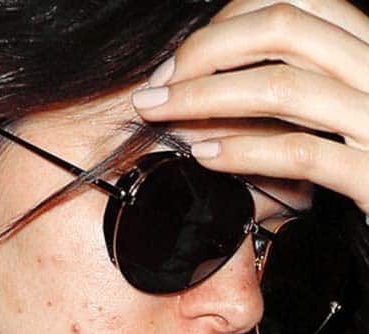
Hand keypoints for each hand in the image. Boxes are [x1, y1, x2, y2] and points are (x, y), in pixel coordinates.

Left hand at [131, 0, 368, 215]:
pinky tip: (202, 156)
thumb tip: (213, 74)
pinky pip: (301, 151)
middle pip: (283, 30)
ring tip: (160, 115)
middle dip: (203, 54)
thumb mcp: (340, 108)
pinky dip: (243, 150)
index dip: (226, 26)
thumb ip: (298, 81)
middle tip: (155, 88)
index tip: (176, 63)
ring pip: (284, 87)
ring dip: (204, 99)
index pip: (295, 3)